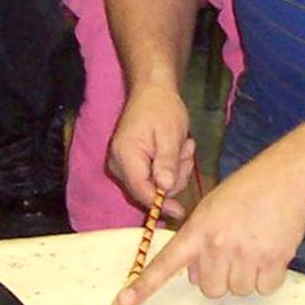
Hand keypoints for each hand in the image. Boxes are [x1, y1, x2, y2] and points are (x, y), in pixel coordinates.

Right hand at [108, 82, 195, 212]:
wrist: (152, 92)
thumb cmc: (161, 108)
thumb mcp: (170, 133)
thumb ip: (167, 162)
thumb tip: (165, 189)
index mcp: (125, 156)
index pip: (141, 191)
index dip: (160, 204)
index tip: (179, 212)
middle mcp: (119, 165)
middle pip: (148, 191)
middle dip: (173, 178)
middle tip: (186, 153)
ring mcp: (123, 167)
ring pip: (155, 186)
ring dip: (175, 170)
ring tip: (182, 146)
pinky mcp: (132, 166)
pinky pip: (154, 178)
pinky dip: (169, 168)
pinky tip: (176, 149)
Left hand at [118, 155, 304, 304]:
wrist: (285, 178)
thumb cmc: (246, 191)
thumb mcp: (211, 208)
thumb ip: (199, 241)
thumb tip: (196, 277)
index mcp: (198, 230)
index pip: (165, 262)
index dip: (144, 285)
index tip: (124, 301)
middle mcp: (218, 244)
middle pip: (210, 289)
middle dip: (221, 276)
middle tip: (234, 252)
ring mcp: (245, 253)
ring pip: (238, 290)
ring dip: (247, 276)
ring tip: (255, 246)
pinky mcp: (273, 260)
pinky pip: (264, 288)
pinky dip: (268, 278)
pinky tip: (270, 253)